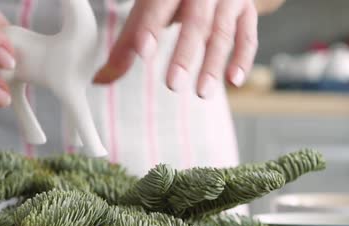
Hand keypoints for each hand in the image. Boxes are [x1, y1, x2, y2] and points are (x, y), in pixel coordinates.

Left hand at [94, 0, 258, 98]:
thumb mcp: (147, 9)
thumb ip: (127, 44)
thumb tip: (100, 80)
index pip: (157, 5)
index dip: (149, 27)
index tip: (142, 50)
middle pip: (195, 20)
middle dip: (185, 54)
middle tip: (172, 85)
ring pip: (222, 31)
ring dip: (214, 64)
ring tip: (202, 93)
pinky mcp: (246, 8)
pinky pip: (247, 35)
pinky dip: (242, 58)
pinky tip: (234, 80)